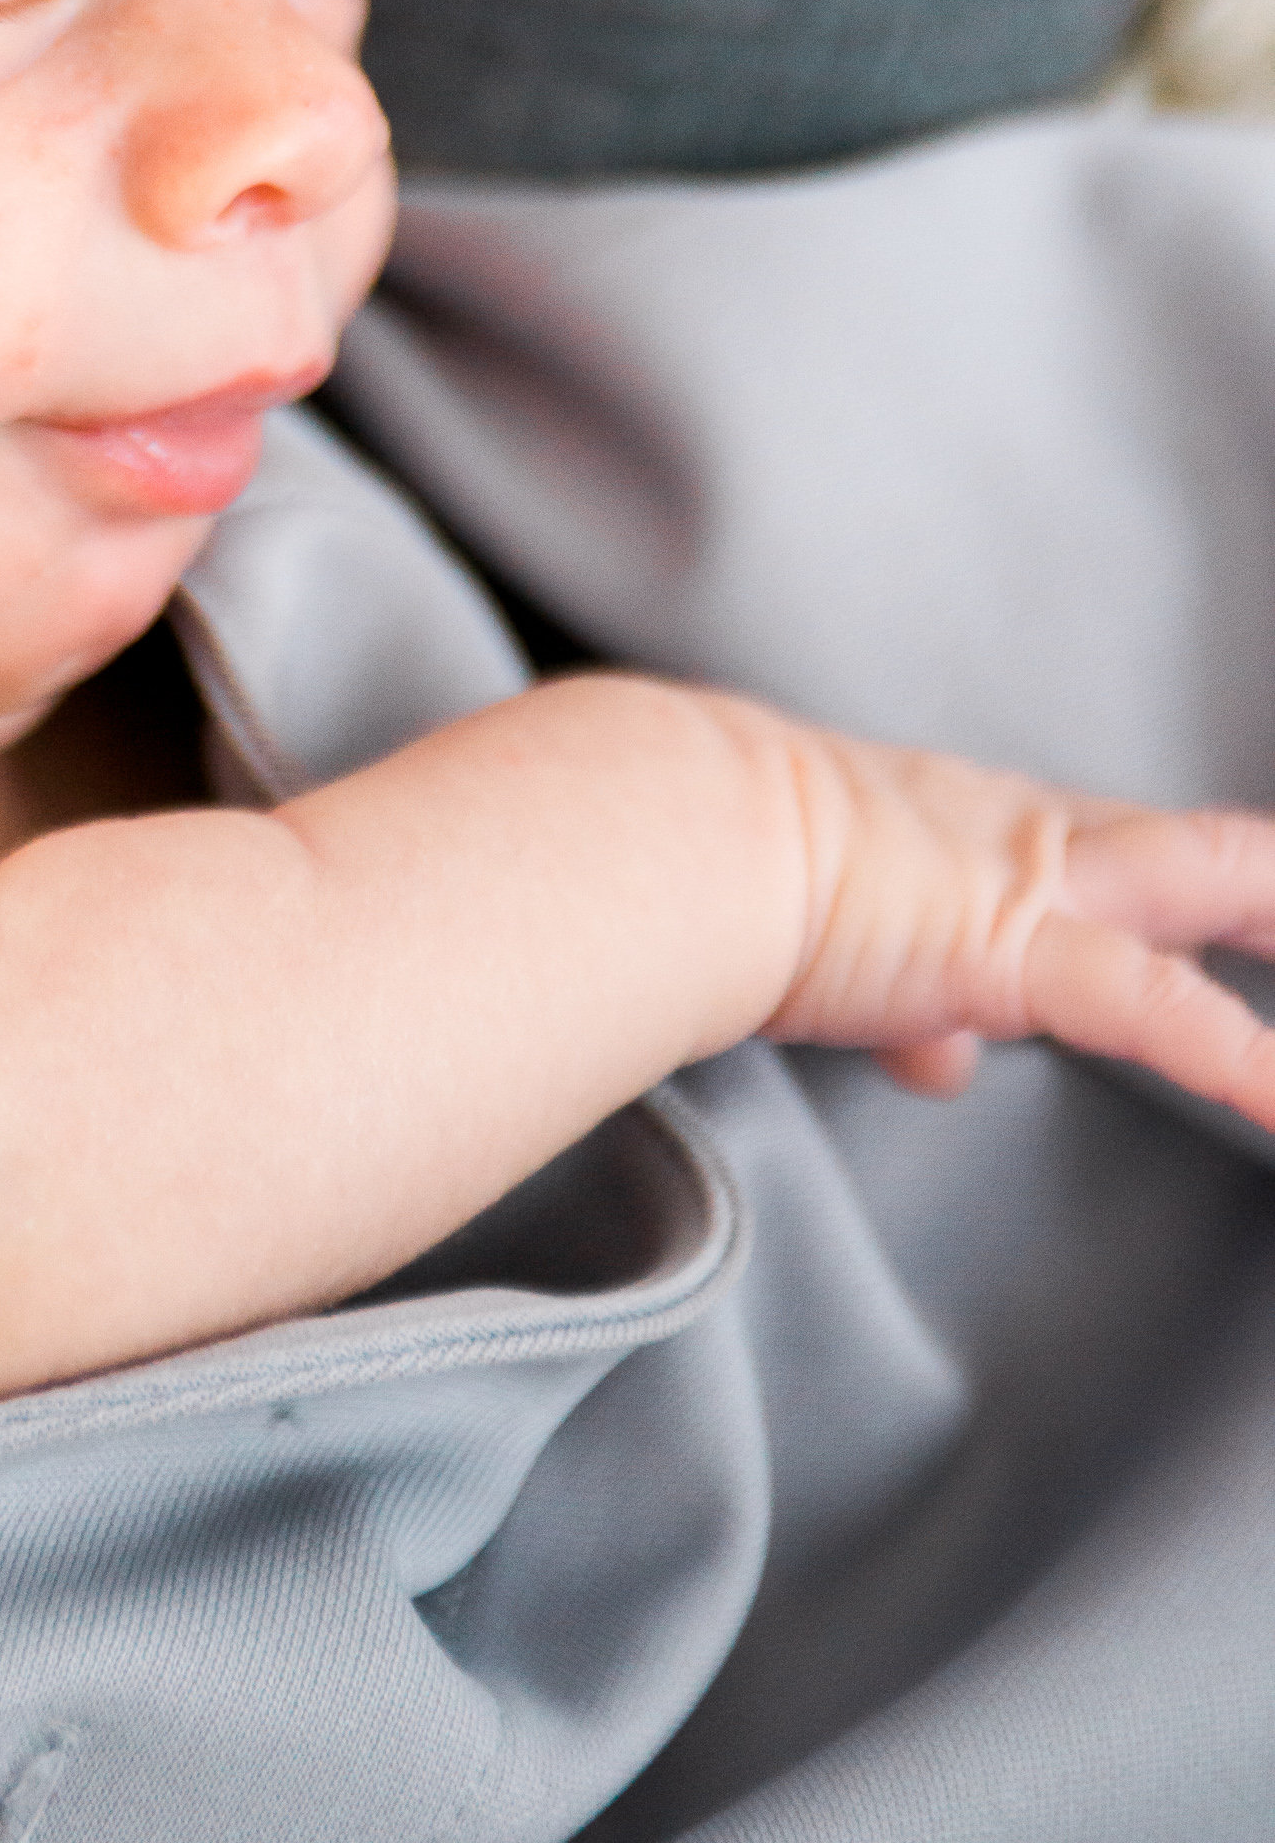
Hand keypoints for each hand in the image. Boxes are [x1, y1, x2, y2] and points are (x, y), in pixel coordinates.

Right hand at [749, 712, 1274, 1124]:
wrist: (678, 836)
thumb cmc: (715, 866)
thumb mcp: (833, 936)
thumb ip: (909, 1005)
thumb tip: (943, 1064)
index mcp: (975, 830)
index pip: (1096, 857)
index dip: (1170, 892)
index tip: (1220, 941)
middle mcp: (1024, 840)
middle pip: (1198, 851)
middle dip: (1271, 889)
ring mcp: (1033, 886)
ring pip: (1214, 876)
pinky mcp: (1019, 952)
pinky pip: (1159, 1011)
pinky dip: (1245, 1062)